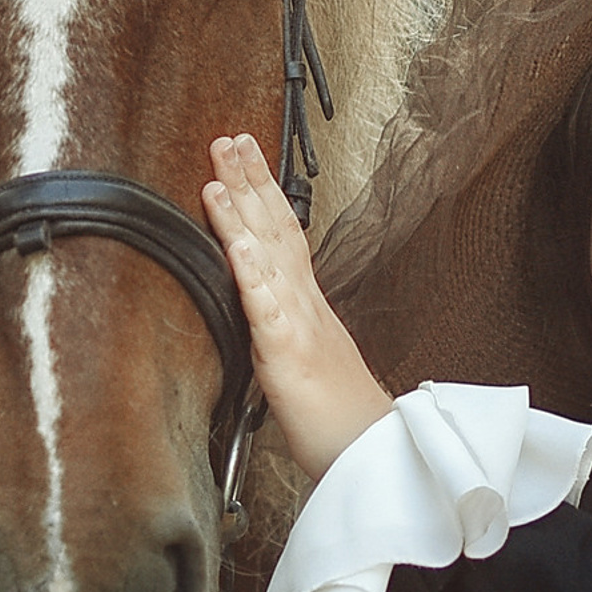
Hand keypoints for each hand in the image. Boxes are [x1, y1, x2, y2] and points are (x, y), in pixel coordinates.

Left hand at [202, 134, 394, 479]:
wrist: (373, 455)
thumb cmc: (338, 418)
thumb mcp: (303, 361)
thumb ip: (284, 329)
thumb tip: (263, 312)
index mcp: (306, 304)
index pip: (282, 235)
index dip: (262, 192)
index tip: (242, 155)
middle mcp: (305, 303)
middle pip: (275, 229)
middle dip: (249, 181)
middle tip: (228, 137)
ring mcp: (299, 324)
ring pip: (267, 257)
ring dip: (241, 212)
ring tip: (218, 172)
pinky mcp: (290, 355)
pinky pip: (268, 308)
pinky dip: (251, 272)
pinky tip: (236, 243)